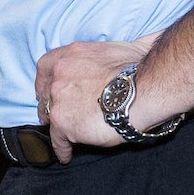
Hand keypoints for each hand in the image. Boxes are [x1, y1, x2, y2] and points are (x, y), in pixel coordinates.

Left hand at [31, 39, 146, 162]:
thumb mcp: (130, 47)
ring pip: (50, 116)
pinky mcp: (63, 123)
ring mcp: (59, 100)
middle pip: (46, 93)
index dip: (47, 81)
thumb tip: (148, 40)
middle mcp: (59, 76)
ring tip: (62, 136)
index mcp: (70, 55)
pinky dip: (62, 148)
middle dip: (50, 103)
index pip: (46, 67)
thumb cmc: (143, 68)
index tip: (48, 88)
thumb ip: (129, 45)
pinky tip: (66, 155)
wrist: (144, 89)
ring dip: (56, 125)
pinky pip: (57, 139)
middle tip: (56, 113)